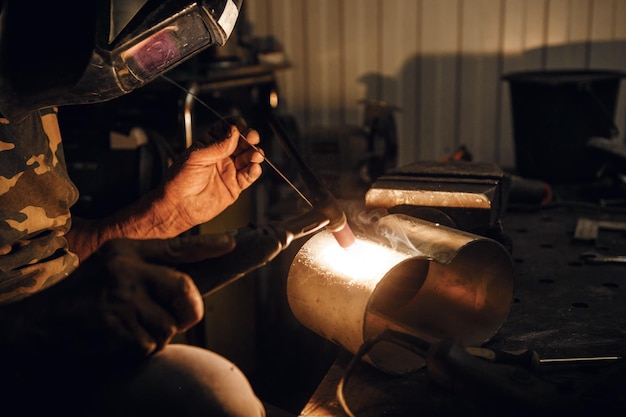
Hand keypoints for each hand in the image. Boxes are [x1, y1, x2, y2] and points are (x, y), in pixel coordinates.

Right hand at [0, 233, 235, 365]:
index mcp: (126, 252)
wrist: (40, 324)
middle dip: (190, 309)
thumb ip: (146, 267)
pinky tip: (118, 339)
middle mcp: (127, 272)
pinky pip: (152, 345)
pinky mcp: (121, 331)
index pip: (177, 247)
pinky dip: (141, 349)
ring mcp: (124, 302)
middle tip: (181, 315)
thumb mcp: (110, 266)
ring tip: (129, 327)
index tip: (232, 245)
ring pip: (170, 325)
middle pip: (186, 290)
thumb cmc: (82, 296)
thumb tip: (190, 283)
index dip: (209, 246)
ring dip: (157, 334)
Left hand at [156, 118, 263, 234]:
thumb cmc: (180, 180)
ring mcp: (230, 170)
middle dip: (249, 138)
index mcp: (210, 144)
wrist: (179, 206)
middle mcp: (222, 155)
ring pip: (248, 158)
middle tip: (252, 138)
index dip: (236, 126)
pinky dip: (254, 171)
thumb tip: (234, 131)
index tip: (241, 126)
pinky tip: (254, 168)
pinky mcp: (235, 185)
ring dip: (254, 154)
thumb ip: (217, 146)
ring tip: (255, 155)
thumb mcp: (196, 157)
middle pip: (242, 142)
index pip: (227, 129)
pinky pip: (249, 176)